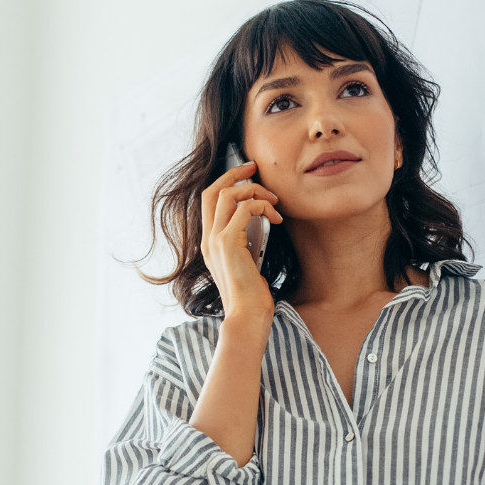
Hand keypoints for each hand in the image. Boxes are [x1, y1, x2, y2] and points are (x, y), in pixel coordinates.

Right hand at [200, 159, 282, 322]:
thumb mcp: (247, 265)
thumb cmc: (251, 297)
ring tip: (274, 202)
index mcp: (210, 244)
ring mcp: (215, 241)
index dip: (225, 183)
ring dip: (254, 191)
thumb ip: (246, 244)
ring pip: (228, 195)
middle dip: (233, 173)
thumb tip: (261, 225)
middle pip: (211, 191)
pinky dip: (263, 207)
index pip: (209, 202)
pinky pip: (245, 209)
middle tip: (254, 168)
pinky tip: (276, 219)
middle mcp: (208, 240)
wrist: (246, 317)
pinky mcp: (229, 244)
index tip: (246, 175)